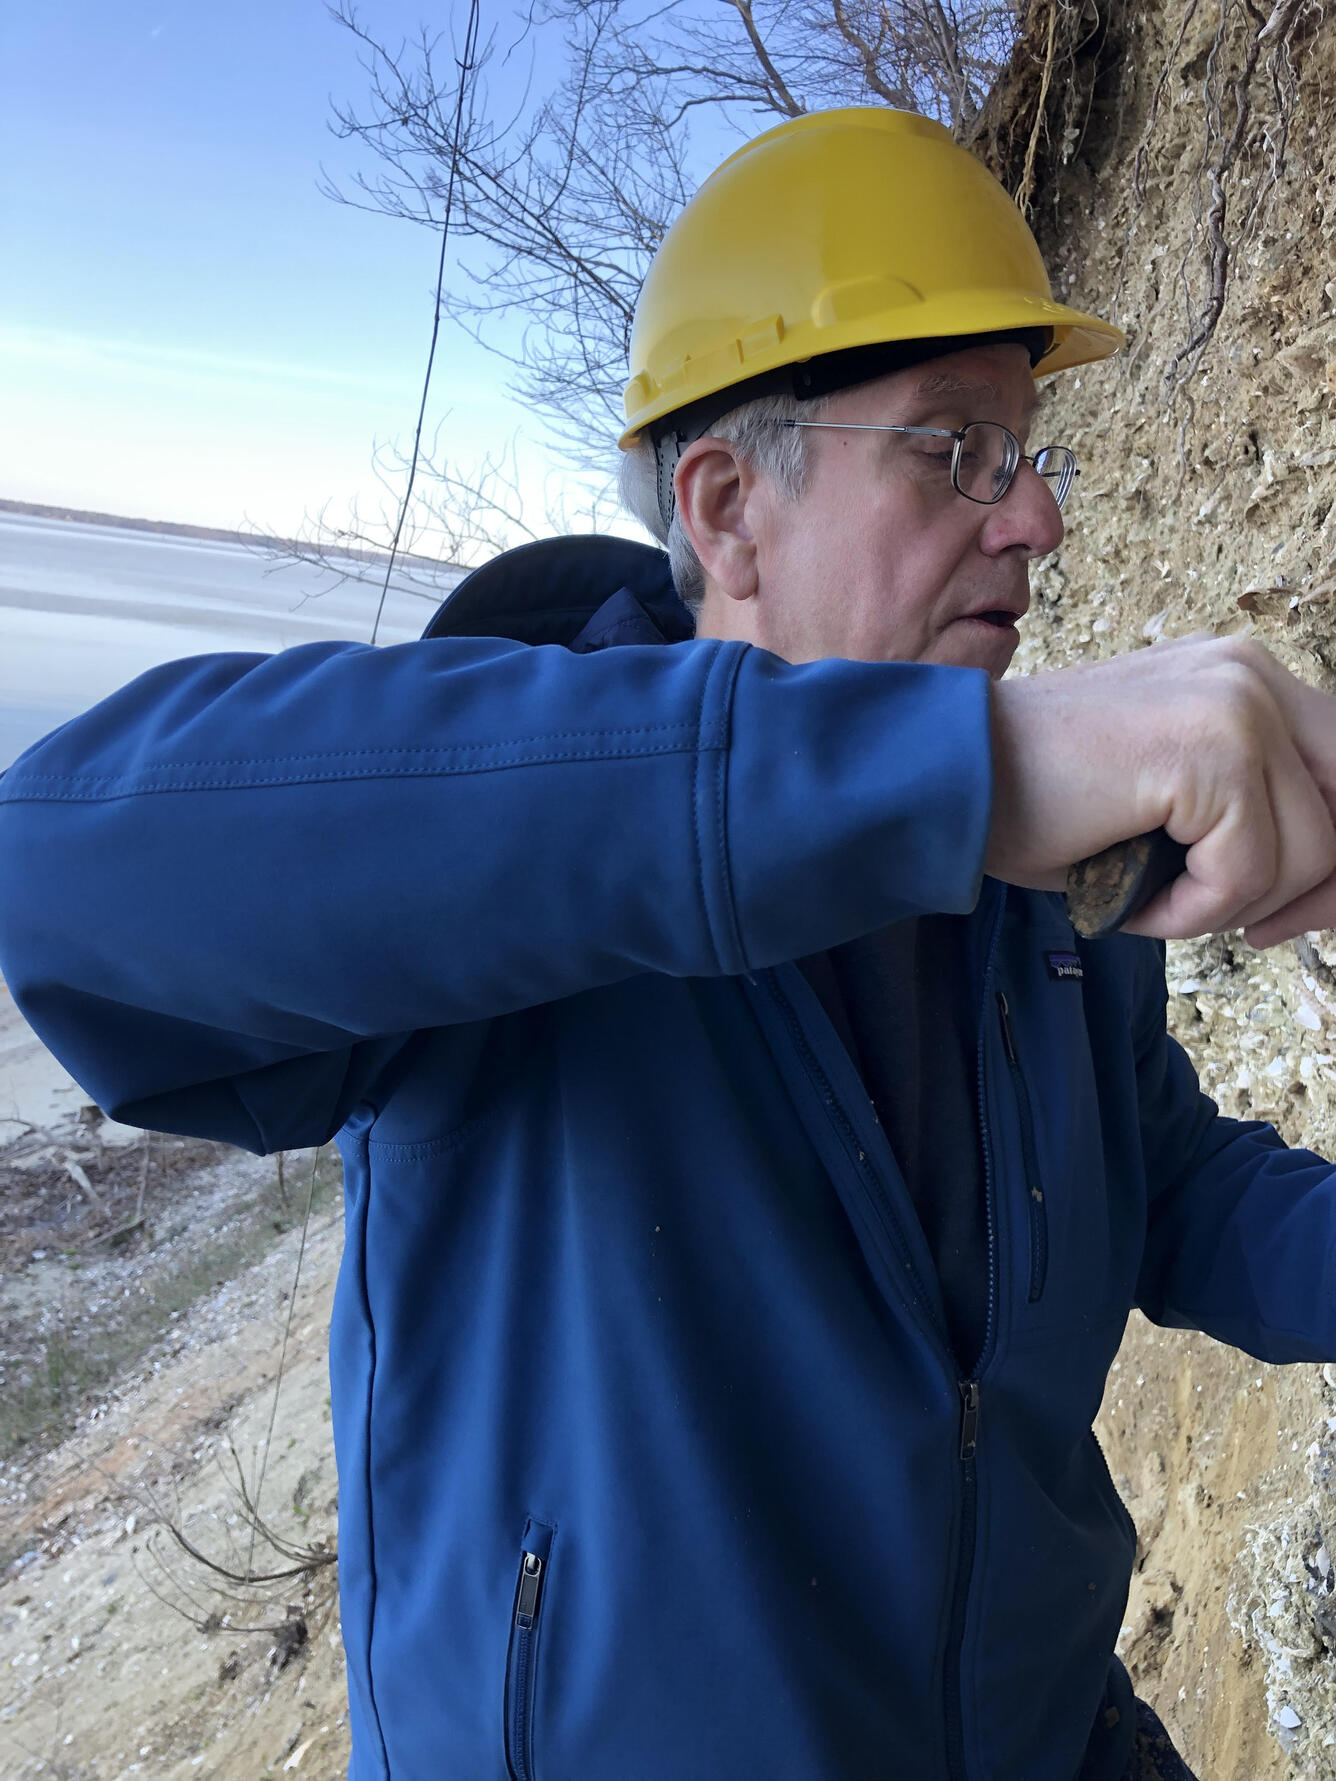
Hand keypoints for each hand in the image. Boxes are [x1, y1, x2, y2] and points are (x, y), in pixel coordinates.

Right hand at [986, 631, 1335, 944]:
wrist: (944, 778)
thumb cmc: (1031, 801)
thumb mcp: (1159, 799)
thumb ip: (1238, 812)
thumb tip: (1315, 885)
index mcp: (1238, 675)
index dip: (1327, 856)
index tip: (1282, 914)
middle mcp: (1250, 673)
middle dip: (1320, 885)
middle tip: (1263, 931)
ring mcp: (1237, 704)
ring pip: (1312, 852)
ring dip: (1231, 904)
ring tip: (1151, 898)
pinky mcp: (1215, 749)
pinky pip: (1251, 873)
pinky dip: (1194, 911)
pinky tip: (1133, 897)